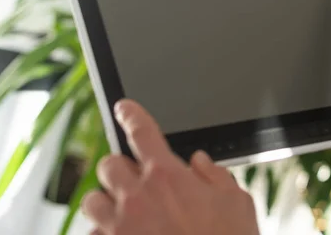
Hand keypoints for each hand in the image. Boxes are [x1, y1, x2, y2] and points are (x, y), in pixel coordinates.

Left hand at [81, 100, 259, 234]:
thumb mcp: (238, 203)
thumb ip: (216, 175)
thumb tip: (199, 162)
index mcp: (168, 176)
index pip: (142, 131)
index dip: (131, 114)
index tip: (124, 109)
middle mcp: (137, 197)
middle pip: (109, 164)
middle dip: (122, 169)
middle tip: (138, 181)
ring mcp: (119, 228)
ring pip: (92, 200)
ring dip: (107, 202)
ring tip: (125, 213)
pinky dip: (105, 234)